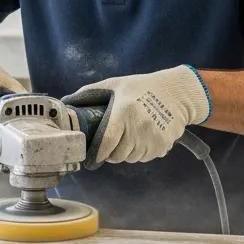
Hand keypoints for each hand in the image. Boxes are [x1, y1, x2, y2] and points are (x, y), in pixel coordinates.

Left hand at [63, 65, 209, 165]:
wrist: (178, 93)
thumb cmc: (141, 88)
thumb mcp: (115, 84)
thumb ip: (89, 93)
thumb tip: (65, 102)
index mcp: (123, 112)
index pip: (106, 143)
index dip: (97, 154)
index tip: (92, 156)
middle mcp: (138, 128)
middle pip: (117, 155)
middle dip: (111, 152)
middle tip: (112, 141)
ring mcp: (152, 138)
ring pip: (131, 158)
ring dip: (126, 153)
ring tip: (128, 137)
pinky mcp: (163, 146)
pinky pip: (145, 157)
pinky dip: (141, 152)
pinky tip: (142, 138)